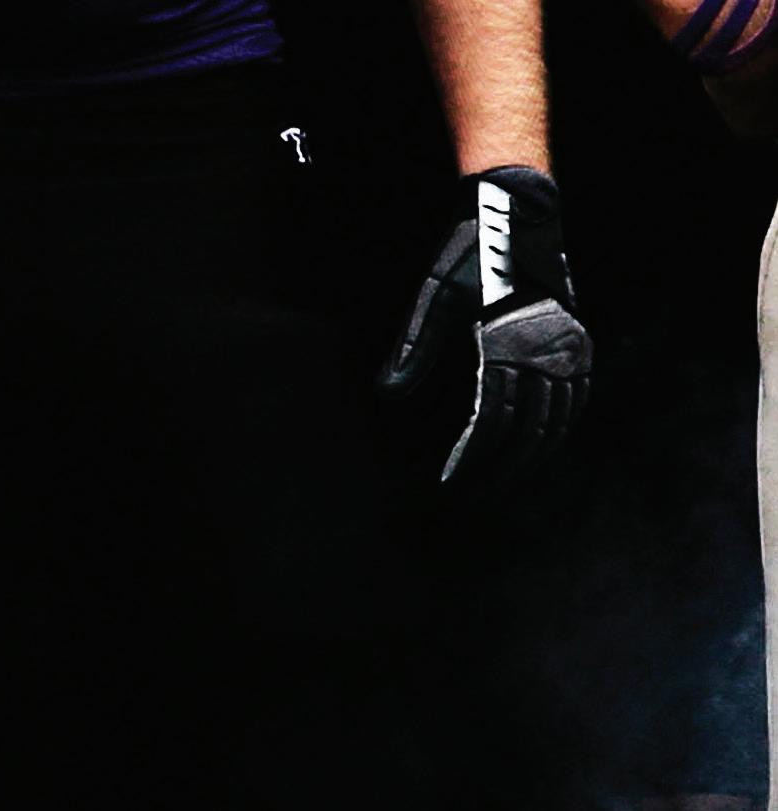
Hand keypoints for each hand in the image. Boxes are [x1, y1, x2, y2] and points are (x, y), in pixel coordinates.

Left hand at [376, 166, 592, 484]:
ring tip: (506, 483)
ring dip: (530, 459)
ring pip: (555, 423)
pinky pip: (576, 402)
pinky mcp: (579, 342)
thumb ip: (413, 347)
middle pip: (524, 431)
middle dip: (499, 470)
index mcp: (507, 344)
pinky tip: (541, 448)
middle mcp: (545, 352)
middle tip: (475, 495)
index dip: (471, 458)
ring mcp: (568, 349)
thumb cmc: (470, 251)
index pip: (489, 421)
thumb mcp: (434, 295)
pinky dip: (559, 431)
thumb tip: (386, 392)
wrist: (518, 211)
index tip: (452, 483)